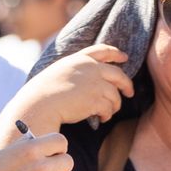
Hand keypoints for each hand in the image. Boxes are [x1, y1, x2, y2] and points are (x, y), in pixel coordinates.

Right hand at [9, 43, 132, 127]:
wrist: (40, 103)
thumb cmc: (43, 92)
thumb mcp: (59, 72)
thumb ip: (75, 71)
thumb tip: (87, 80)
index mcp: (79, 59)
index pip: (102, 51)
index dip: (116, 53)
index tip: (125, 57)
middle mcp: (90, 69)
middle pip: (118, 74)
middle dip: (127, 84)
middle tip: (130, 93)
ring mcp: (94, 84)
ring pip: (115, 95)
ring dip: (114, 105)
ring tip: (109, 112)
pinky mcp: (95, 100)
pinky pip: (109, 108)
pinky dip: (107, 114)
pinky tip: (103, 118)